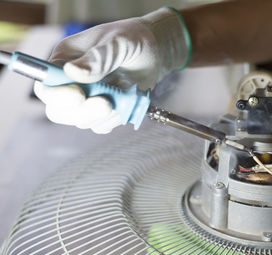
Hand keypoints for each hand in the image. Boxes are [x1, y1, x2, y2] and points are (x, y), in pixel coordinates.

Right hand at [34, 7, 190, 132]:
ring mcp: (86, 100)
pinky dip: (115, 119)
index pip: (46, 86)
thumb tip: (73, 73)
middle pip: (58, 112)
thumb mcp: (119, 42)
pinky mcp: (102, 112)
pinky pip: (101, 126)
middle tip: (107, 102)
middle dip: (82, 111)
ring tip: (124, 95)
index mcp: (64, 61)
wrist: (153, 53)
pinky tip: (127, 103)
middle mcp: (71, 83)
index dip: (57, 95)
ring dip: (103, 115)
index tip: (79, 95)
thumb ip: (98, 57)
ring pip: (81, 122)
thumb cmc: (132, 39)